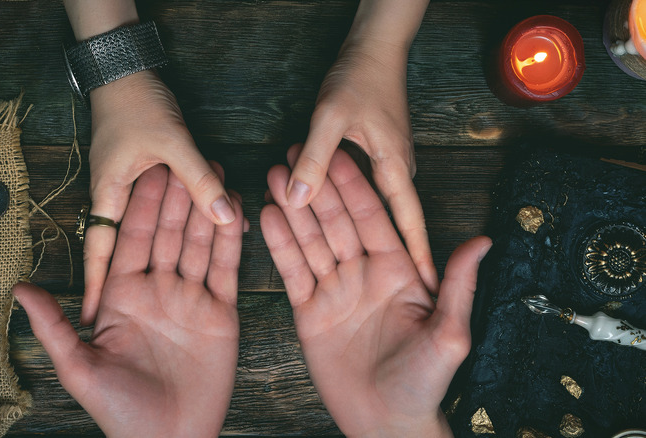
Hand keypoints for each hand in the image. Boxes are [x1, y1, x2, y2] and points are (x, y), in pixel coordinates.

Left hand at [13, 165, 243, 436]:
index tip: (150, 169)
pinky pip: (226, 270)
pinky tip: (236, 213)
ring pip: (199, 245)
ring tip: (217, 173)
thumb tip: (19, 288)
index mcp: (123, 297)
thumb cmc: (119, 410)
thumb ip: (54, 326)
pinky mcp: (221, 313)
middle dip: (178, 197)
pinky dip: (231, 242)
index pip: (132, 241)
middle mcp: (158, 291)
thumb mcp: (79, 367)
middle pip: (168, 234)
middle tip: (189, 157)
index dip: (142, 206)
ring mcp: (191, 300)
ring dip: (207, 210)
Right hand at [82, 70, 235, 325]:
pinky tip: (212, 231)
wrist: (127, 67)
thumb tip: (227, 216)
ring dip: (173, 249)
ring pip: (155, 230)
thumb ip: (199, 181)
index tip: (93, 320)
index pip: (99, 252)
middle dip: (133, 282)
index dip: (96, 288)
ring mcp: (132, 189)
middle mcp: (117, 198)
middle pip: (126, 249)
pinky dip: (191, 219)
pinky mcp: (148, 178)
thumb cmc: (137, 102)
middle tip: (147, 316)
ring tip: (185, 286)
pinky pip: (170, 210)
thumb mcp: (172, 142)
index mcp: (109, 195)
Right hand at [262, 146, 490, 436]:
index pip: (373, 219)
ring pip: (311, 240)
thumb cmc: (424, 384)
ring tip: (277, 176)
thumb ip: (458, 286)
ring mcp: (335, 290)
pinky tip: (267, 216)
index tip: (338, 154)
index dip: (355, 187)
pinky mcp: (310, 311)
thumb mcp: (448, 335)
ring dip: (294, 208)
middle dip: (319, 187)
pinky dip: (280, 244)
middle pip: (337, 222)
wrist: (385, 423)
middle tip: (298, 151)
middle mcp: (364, 274)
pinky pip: (293, 272)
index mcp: (398, 271)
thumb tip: (483, 241)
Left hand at [286, 0, 436, 291]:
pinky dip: (334, 203)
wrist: (373, 47)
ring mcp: (386, 164)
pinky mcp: (373, 157)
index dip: (417, 257)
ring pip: (365, 207)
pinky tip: (315, 214)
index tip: (423, 290)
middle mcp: (396, 171)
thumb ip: (315, 158)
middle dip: (377, 250)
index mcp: (396, 167)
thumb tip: (297, 197)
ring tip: (332, 258)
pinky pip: (353, 191)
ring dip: (347, 227)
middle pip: (386, 221)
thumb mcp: (330, 117)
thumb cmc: (360, 77)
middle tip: (365, 285)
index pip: (409, 222)